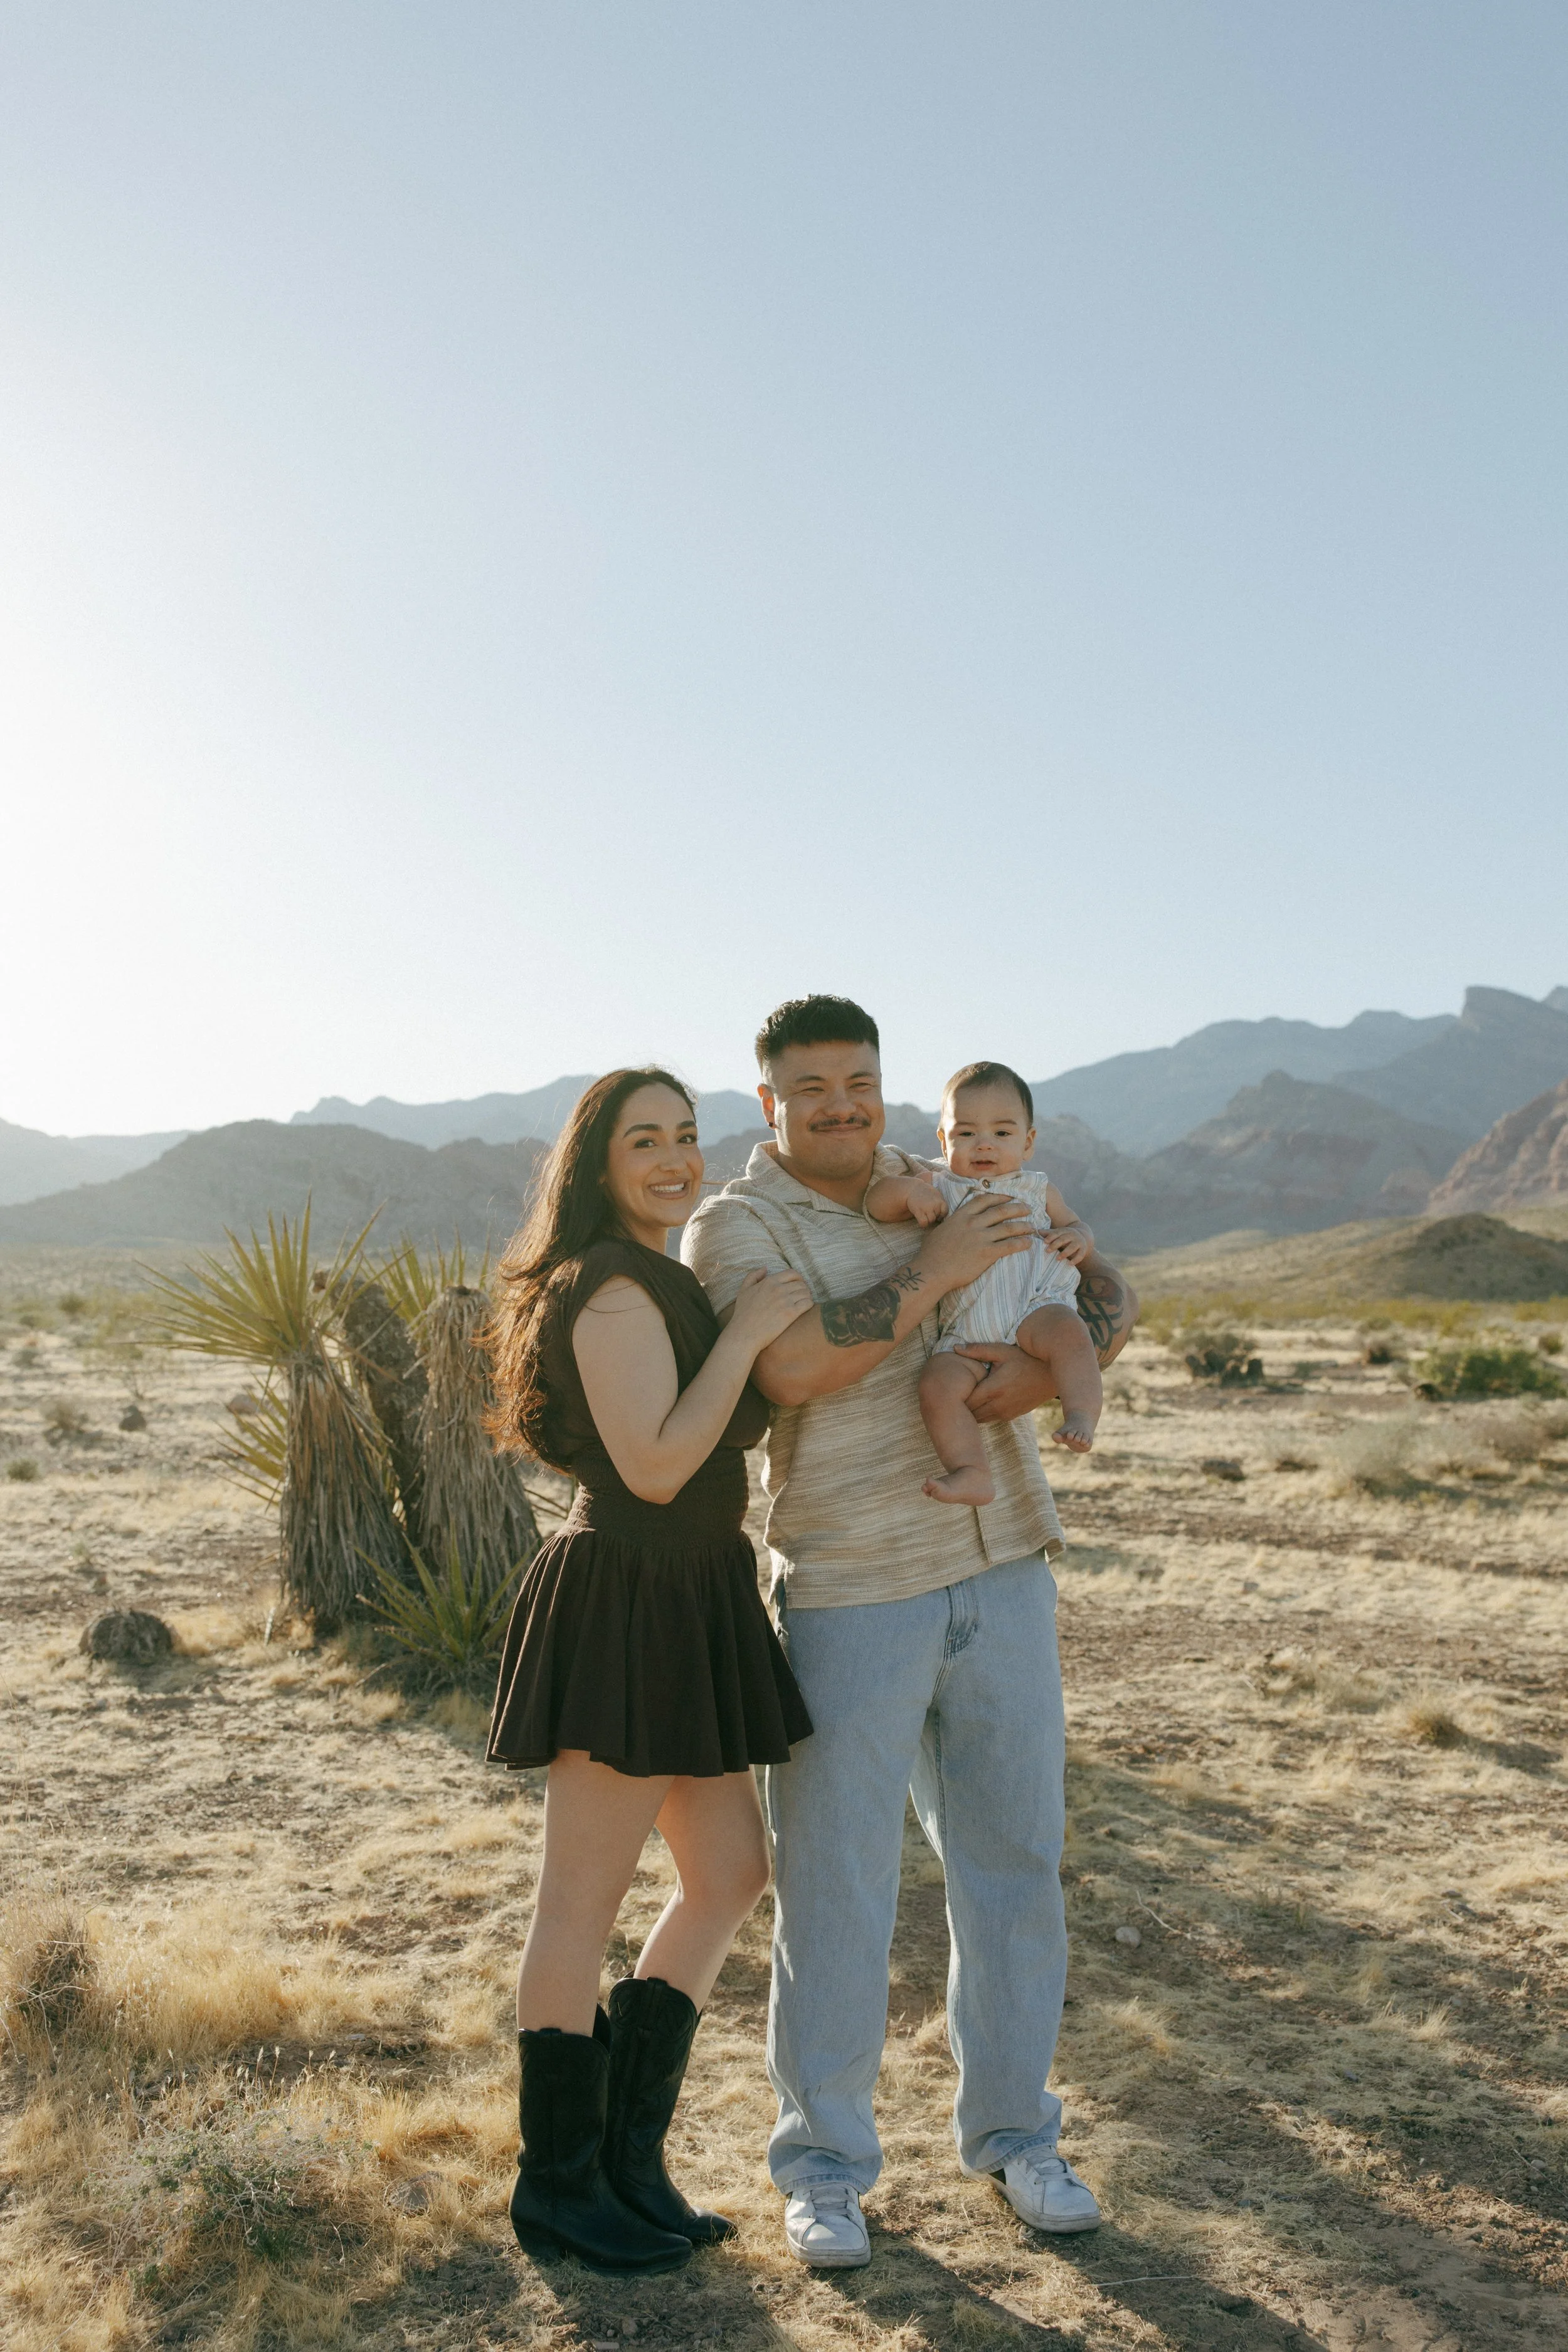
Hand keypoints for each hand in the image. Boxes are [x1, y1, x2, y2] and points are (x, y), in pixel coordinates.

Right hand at [726, 1267, 814, 1354]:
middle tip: (801, 1296)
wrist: (744, 1334)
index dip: (798, 1278)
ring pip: (806, 1293)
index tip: (797, 1285)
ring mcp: (785, 1301)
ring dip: (807, 1297)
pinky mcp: (791, 1313)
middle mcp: (779, 1289)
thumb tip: (765, 1268)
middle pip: (801, 1284)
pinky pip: (808, 1303)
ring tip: (803, 1303)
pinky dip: (809, 1304)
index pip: (792, 1273)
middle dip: (803, 1289)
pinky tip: (805, 1309)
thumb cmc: (742, 1314)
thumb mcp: (743, 1290)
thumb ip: (753, 1276)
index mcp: (769, 1281)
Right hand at [903, 1180, 946, 1229]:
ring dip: (927, 1220)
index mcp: (940, 1200)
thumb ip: (941, 1204)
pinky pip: (924, 1222)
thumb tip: (942, 1218)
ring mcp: (927, 1207)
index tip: (936, 1213)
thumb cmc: (927, 1194)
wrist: (914, 1188)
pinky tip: (920, 1219)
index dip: (940, 1214)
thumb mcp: (937, 1196)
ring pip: (931, 1221)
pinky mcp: (918, 1210)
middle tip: (928, 1211)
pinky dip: (923, 1224)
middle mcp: (935, 1204)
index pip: (945, 1212)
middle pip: (937, 1217)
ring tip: (924, 1214)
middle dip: (933, 1216)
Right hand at [915, 1189, 1032, 1293]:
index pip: (985, 1200)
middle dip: (1017, 1208)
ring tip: (1032, 1227)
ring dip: (1023, 1226)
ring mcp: (981, 1237)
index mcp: (961, 1215)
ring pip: (1008, 1227)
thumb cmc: (931, 1253)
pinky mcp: (987, 1253)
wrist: (932, 1271)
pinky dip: (1021, 1243)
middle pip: (1001, 1211)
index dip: (1000, 1197)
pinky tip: (1028, 1243)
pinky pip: (1009, 1245)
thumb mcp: (938, 1230)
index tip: (1010, 1197)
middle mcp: (973, 1223)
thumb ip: (949, 1223)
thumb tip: (948, 1222)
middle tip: (1028, 1208)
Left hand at [953, 1341, 1058, 1422]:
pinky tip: (980, 1403)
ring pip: (980, 1419)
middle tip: (954, 1397)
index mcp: (994, 1389)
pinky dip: (983, 1414)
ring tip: (964, 1401)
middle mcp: (999, 1405)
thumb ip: (977, 1350)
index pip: (966, 1401)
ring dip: (972, 1412)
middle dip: (961, 1407)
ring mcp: (1006, 1412)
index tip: (951, 1389)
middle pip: (971, 1413)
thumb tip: (954, 1348)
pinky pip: (991, 1419)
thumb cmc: (1025, 1359)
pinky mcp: (1012, 1416)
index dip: (956, 1397)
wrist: (1050, 1374)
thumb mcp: (1001, 1350)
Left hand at [1043, 1223, 1090, 1265]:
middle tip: (1047, 1251)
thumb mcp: (1058, 1234)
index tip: (1044, 1241)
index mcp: (1065, 1231)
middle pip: (1064, 1239)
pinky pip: (1080, 1255)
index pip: (1057, 1233)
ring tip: (1057, 1258)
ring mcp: (1079, 1242)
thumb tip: (1037, 1231)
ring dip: (1065, 1253)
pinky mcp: (1084, 1249)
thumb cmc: (1065, 1237)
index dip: (1051, 1237)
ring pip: (1072, 1247)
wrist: (1083, 1237)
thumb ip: (1049, 1233)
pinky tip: (1070, 1264)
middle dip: (1055, 1244)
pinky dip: (1075, 1260)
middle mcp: (1072, 1235)